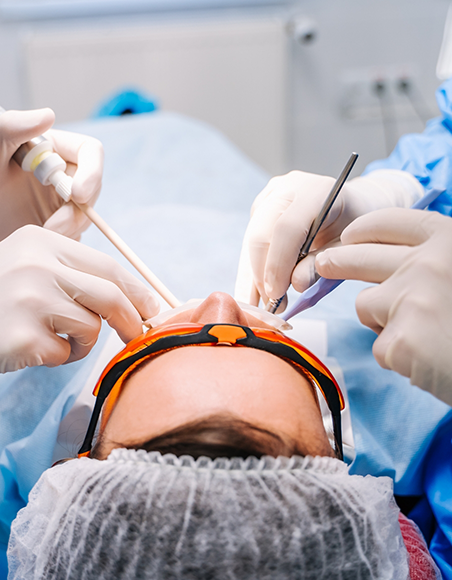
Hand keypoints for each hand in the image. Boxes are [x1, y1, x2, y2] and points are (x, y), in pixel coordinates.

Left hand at [0, 108, 102, 240]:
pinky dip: (64, 243)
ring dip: (69, 230)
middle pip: (92, 190)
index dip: (92, 174)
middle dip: (78, 212)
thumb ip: (14, 126)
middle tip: (52, 227)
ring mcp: (59, 201)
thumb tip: (48, 115)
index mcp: (52, 148)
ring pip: (84, 217)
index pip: (91, 153)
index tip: (77, 195)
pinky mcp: (55, 225)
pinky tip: (42, 243)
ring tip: (40, 234)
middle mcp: (60, 174)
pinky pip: (73, 236)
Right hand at [0, 225, 159, 372]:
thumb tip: (115, 260)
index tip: (152, 307)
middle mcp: (35, 265)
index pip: (108, 266)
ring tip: (56, 339)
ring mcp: (27, 300)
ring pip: (91, 327)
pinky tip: (34, 348)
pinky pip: (66, 353)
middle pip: (110, 296)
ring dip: (83, 342)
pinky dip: (60, 358)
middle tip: (138, 334)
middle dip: (132, 320)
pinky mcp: (22, 337)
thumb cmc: (0, 296)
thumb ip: (67, 257)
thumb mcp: (26, 260)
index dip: (138, 290)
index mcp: (42, 242)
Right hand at [235, 169, 422, 308]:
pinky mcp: (261, 205)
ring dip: (253, 274)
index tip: (276, 294)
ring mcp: (271, 194)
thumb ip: (321, 265)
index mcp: (315, 192)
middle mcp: (287, 188)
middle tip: (270, 304)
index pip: (287, 228)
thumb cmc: (352, 228)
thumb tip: (294, 284)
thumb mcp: (345, 248)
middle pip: (261, 233)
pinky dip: (254, 267)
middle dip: (262, 273)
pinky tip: (259, 289)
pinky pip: (250, 240)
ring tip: (264, 302)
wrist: (351, 205)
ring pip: (250, 239)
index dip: (278, 264)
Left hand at [316, 208, 451, 403]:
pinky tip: (424, 358)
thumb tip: (397, 257)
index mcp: (449, 240)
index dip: (365, 228)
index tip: (350, 235)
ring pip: (365, 304)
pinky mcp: (399, 341)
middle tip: (324, 263)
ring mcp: (410, 301)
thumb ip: (437, 259)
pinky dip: (396, 354)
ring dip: (380, 318)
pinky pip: (379, 344)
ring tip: (418, 331)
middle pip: (360, 257)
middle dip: (337, 260)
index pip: (391, 222)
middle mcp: (427, 264)